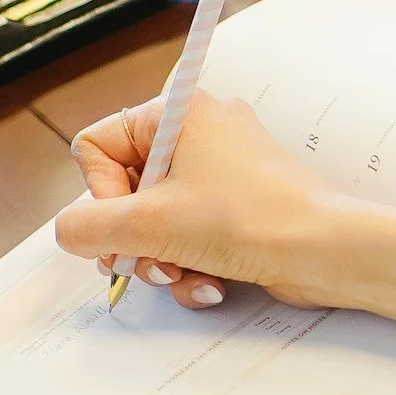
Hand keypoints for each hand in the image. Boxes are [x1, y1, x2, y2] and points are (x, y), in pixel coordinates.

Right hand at [57, 90, 334, 310]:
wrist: (327, 251)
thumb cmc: (250, 220)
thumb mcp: (150, 223)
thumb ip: (88, 228)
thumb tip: (68, 231)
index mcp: (176, 111)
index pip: (96, 146)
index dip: (101, 195)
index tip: (128, 222)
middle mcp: (198, 130)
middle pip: (123, 189)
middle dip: (132, 238)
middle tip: (151, 261)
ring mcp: (220, 168)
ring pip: (154, 218)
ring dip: (160, 258)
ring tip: (185, 275)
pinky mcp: (237, 204)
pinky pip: (187, 233)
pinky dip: (190, 262)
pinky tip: (209, 283)